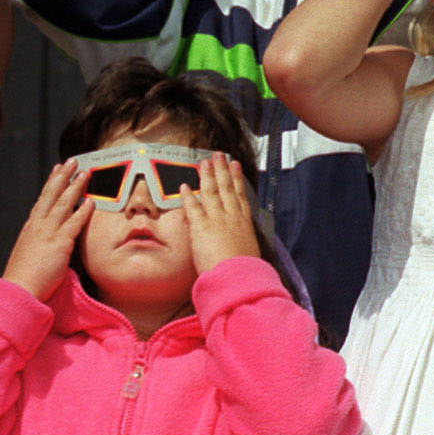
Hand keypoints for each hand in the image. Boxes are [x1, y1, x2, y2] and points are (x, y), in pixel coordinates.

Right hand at [2, 160, 89, 300]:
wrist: (18, 289)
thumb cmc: (22, 277)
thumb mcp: (27, 254)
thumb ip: (37, 244)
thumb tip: (45, 243)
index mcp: (30, 228)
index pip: (42, 200)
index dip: (51, 183)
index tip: (57, 169)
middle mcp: (38, 226)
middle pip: (51, 195)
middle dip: (62, 176)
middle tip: (71, 161)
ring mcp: (48, 233)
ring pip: (63, 204)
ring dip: (74, 187)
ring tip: (85, 173)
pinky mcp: (59, 245)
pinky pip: (72, 224)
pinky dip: (81, 211)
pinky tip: (90, 201)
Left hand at [179, 153, 259, 274]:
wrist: (238, 279)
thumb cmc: (244, 272)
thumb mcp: (248, 253)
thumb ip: (241, 243)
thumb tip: (239, 244)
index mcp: (245, 224)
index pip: (240, 196)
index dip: (237, 179)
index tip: (235, 166)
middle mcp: (232, 218)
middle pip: (226, 188)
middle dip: (222, 169)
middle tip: (219, 155)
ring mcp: (217, 220)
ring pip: (211, 192)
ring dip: (207, 175)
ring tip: (204, 161)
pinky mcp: (202, 227)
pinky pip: (193, 207)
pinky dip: (189, 195)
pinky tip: (185, 185)